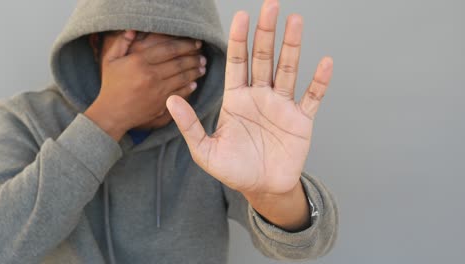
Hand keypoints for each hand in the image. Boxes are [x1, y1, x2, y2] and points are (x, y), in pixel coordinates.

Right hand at [85, 31, 206, 139]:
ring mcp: (157, 90)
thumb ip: (121, 43)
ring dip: (195, 71)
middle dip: (194, 58)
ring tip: (203, 67)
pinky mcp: (161, 104)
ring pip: (182, 77)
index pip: (169, 49)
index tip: (196, 42)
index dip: (186, 44)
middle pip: (179, 62)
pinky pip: (180, 93)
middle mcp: (150, 74)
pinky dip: (189, 87)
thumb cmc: (111, 85)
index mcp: (139, 61)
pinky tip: (194, 83)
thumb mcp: (110, 61)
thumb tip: (133, 30)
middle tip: (203, 55)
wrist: (111, 113)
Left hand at [166, 0, 332, 196]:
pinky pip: (312, 97)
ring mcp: (282, 106)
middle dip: (266, 33)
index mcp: (236, 99)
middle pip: (263, 58)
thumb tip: (170, 99)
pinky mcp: (301, 120)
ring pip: (288, 69)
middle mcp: (260, 96)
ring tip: (295, 21)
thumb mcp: (205, 151)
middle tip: (270, 6)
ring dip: (292, 46)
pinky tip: (325, 62)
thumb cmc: (234, 170)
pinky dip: (319, 81)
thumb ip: (190, 125)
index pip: (237, 62)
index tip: (242, 16)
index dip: (239, 39)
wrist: (262, 188)